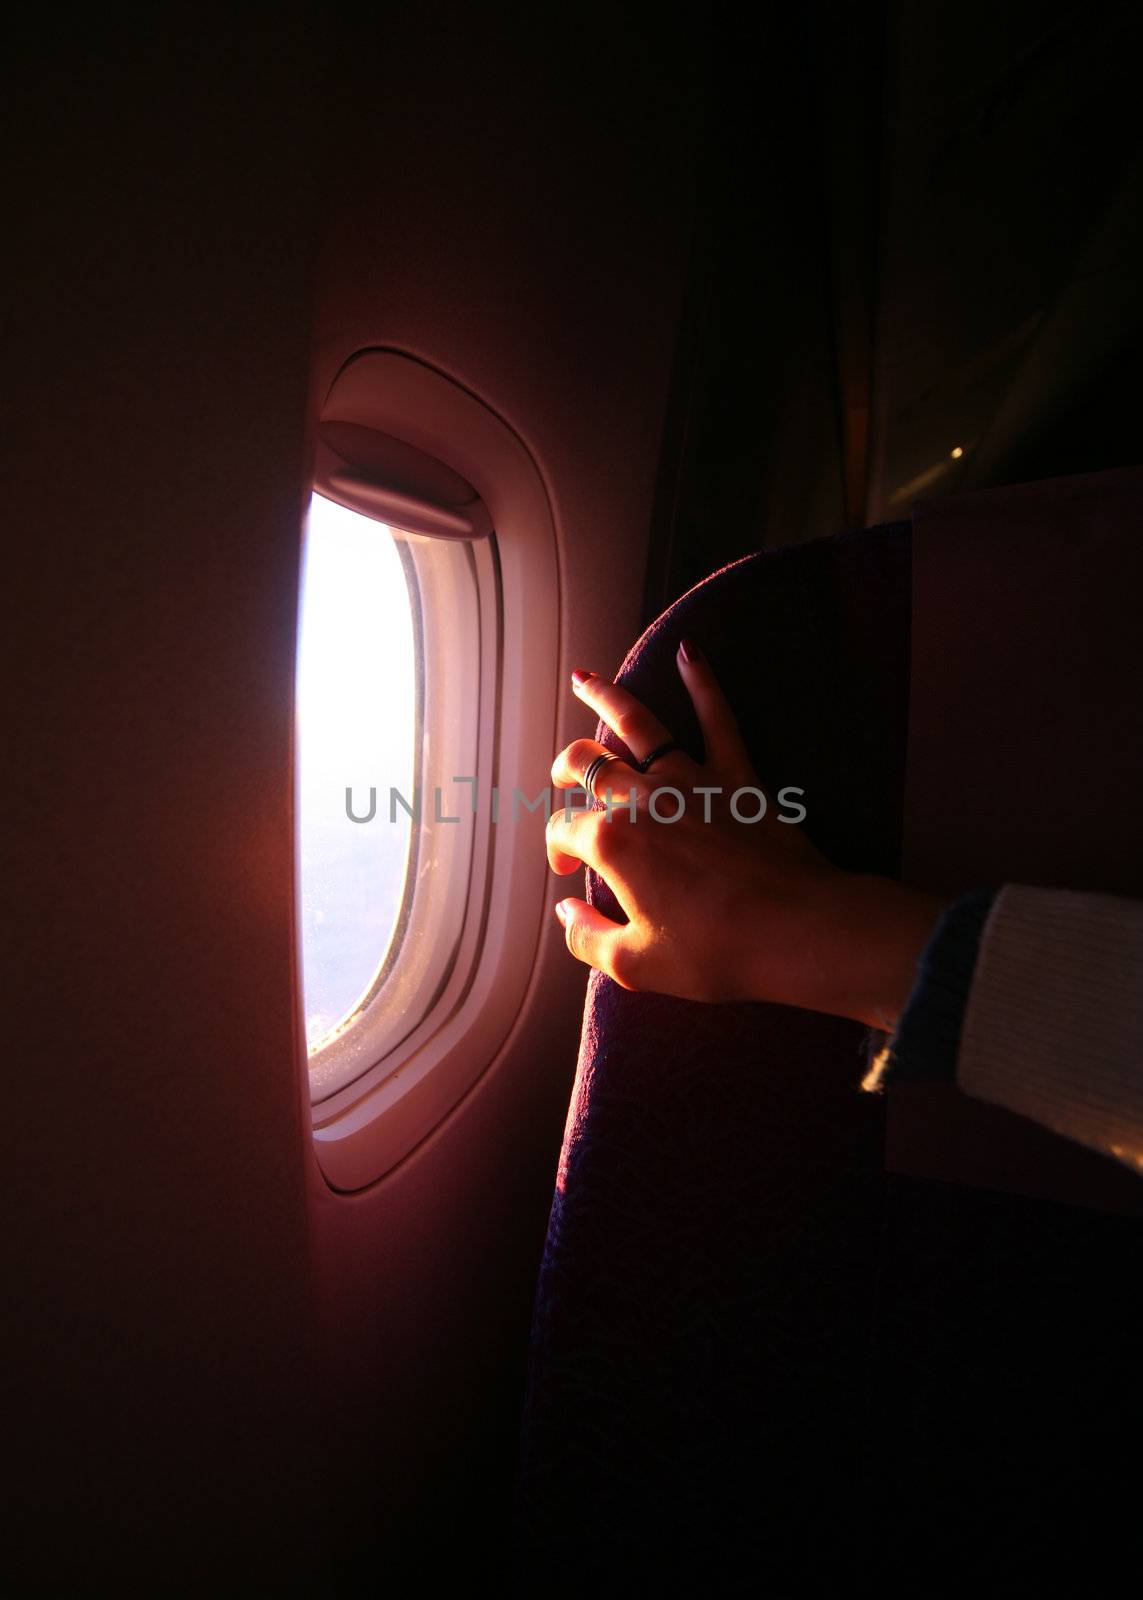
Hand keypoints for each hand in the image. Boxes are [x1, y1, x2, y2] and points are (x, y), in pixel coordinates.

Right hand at [546, 639, 943, 1027]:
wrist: (797, 931)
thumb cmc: (716, 953)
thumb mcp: (634, 966)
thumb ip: (586, 937)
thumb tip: (565, 913)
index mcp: (612, 842)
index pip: (564, 830)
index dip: (557, 850)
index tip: (568, 874)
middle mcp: (644, 799)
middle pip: (588, 764)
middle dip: (566, 768)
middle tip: (562, 777)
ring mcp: (692, 781)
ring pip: (638, 723)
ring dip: (605, 697)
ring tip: (585, 678)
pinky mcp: (737, 778)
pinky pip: (719, 719)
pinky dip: (703, 682)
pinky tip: (690, 652)